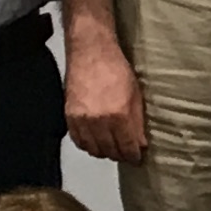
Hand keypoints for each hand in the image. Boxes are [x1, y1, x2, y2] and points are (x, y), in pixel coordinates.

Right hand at [65, 20, 148, 163]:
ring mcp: (82, 120)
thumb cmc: (115, 68)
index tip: (136, 158)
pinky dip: (88, 144)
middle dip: (120, 155)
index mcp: (119, 115)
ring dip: (104, 151)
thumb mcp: (135, 94)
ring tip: (111, 147)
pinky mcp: (69, 116)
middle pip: (110, 151)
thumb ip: (137, 122)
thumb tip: (141, 143)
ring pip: (93, 149)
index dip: (133, 156)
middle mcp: (99, 121)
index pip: (127, 147)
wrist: (90, 52)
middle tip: (125, 153)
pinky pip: (78, 141)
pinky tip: (95, 140)